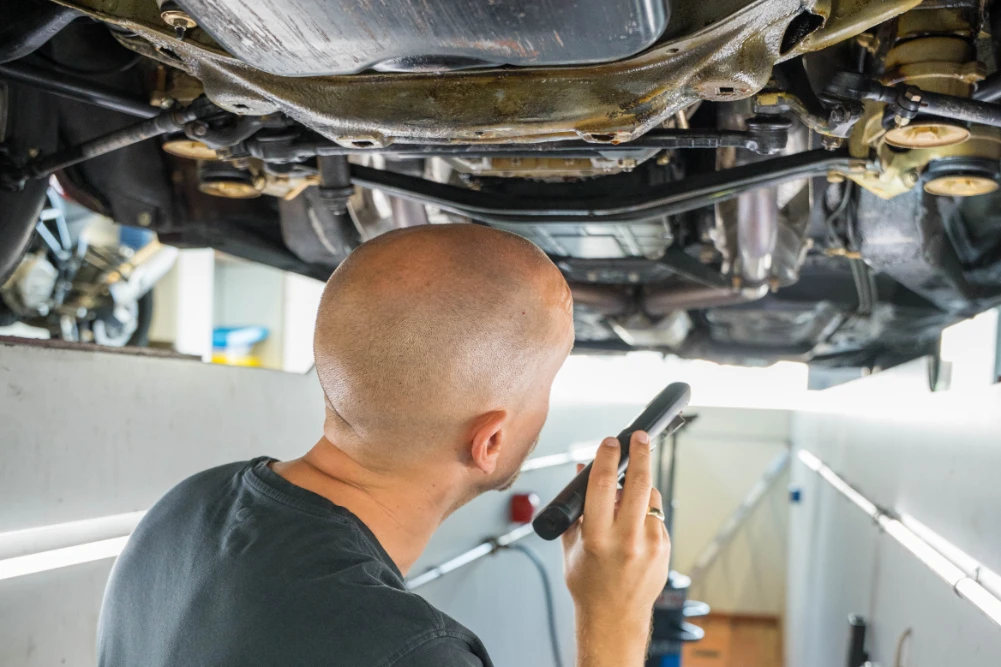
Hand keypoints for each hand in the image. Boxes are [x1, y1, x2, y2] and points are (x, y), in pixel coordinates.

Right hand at [561, 431, 670, 666]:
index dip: (607, 457)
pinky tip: (634, 526)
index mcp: (597, 537)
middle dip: (640, 453)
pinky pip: (656, 516)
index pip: (603, 485)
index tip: (610, 442)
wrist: (615, 617)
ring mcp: (650, 545)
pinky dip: (645, 512)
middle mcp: (626, 539)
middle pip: (639, 483)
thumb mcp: (571, 543)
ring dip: (640, 488)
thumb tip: (583, 469)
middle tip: (640, 438)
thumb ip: (576, 506)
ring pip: (651, 497)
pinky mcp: (664, 549)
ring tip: (627, 497)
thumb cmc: (588, 582)